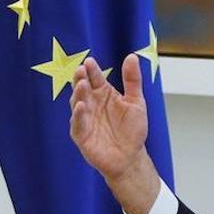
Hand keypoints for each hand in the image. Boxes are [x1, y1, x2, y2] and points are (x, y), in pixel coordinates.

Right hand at [69, 54, 159, 213]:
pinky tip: (81, 106)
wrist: (131, 157)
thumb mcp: (136, 101)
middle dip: (80, 79)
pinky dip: (78, 115)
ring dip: (78, 94)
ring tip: (82, 85)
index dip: (91, 70)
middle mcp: (91, 104)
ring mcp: (85, 119)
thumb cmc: (132, 130)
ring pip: (77, 103)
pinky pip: (77, 124)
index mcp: (103, 94)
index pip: (94, 78)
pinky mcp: (81, 135)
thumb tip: (131, 56)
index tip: (90, 62)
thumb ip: (132, 79)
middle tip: (81, 70)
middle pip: (82, 88)